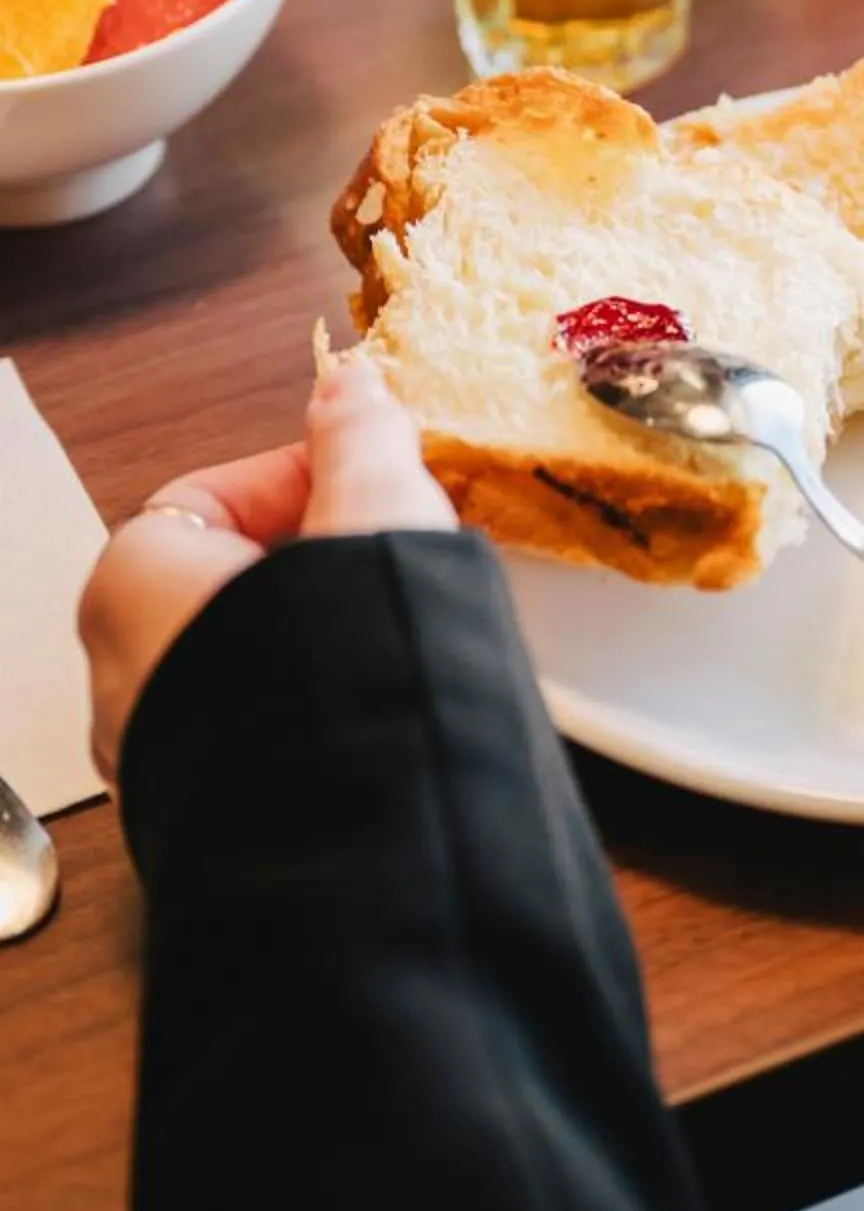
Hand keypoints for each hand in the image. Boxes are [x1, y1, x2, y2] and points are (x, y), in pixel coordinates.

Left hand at [80, 364, 454, 781]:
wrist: (359, 829)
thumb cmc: (344, 667)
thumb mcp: (373, 509)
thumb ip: (361, 438)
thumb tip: (351, 381)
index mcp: (133, 582)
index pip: (213, 498)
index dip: (306, 479)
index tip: (375, 480)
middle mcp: (123, 672)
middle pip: (227, 582)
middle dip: (315, 563)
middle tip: (392, 554)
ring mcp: (160, 753)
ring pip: (245, 662)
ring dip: (317, 638)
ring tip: (393, 632)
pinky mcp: (208, 816)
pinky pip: (261, 731)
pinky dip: (311, 707)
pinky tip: (377, 702)